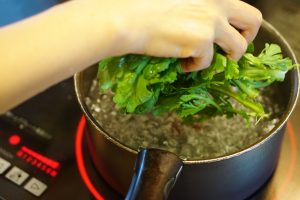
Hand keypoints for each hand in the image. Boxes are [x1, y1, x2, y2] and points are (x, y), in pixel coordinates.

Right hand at [103, 0, 261, 71]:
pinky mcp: (201, 42)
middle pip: (252, 21)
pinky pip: (207, 62)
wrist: (130, 19)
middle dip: (246, 39)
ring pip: (238, 48)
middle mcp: (218, 3)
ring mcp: (212, 23)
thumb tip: (204, 22)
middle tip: (231, 50)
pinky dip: (195, 65)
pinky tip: (181, 62)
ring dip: (224, 58)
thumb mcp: (181, 1)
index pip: (240, 6)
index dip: (238, 23)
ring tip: (203, 60)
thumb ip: (198, 7)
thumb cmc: (146, 7)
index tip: (229, 34)